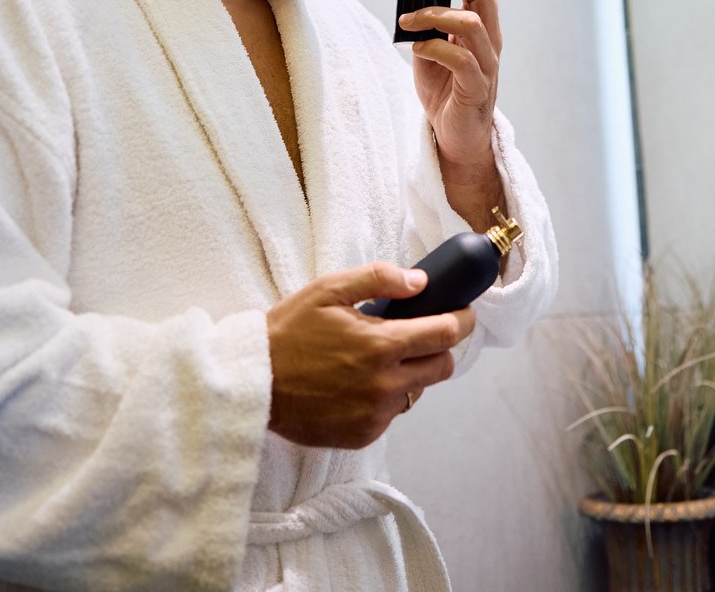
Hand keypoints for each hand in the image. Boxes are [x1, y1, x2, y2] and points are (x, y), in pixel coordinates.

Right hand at [266, 262, 474, 448]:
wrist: (252, 383)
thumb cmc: (288, 332)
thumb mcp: (328, 290)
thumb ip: (378, 278)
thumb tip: (419, 281)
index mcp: (380, 346)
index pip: (446, 334)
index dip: (461, 320)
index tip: (462, 313)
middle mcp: (385, 385)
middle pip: (442, 367)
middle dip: (439, 347)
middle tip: (420, 334)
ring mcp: (375, 414)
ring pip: (418, 392)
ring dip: (411, 374)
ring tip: (380, 360)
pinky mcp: (363, 435)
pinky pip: (392, 413)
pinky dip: (386, 397)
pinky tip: (359, 383)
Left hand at [397, 0, 502, 172]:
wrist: (455, 139)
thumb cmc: (444, 90)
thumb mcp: (431, 46)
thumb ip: (428, 21)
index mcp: (482, 25)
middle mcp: (490, 40)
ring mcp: (487, 64)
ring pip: (471, 23)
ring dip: (433, 14)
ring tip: (407, 21)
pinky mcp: (476, 89)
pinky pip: (460, 59)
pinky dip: (434, 47)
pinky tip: (417, 49)